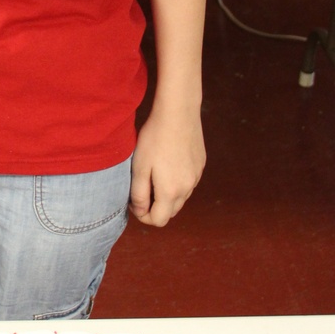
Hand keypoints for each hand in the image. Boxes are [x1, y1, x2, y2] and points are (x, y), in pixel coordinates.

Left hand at [129, 105, 204, 227]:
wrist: (178, 113)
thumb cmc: (155, 138)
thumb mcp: (140, 167)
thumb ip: (139, 194)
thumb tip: (140, 211)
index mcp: (171, 192)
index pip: (159, 220)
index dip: (143, 216)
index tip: (134, 202)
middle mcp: (187, 188)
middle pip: (171, 212)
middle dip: (155, 207)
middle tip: (142, 189)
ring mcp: (196, 177)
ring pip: (181, 198)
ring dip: (166, 195)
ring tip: (154, 175)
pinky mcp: (200, 166)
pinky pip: (188, 183)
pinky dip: (177, 183)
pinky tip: (167, 164)